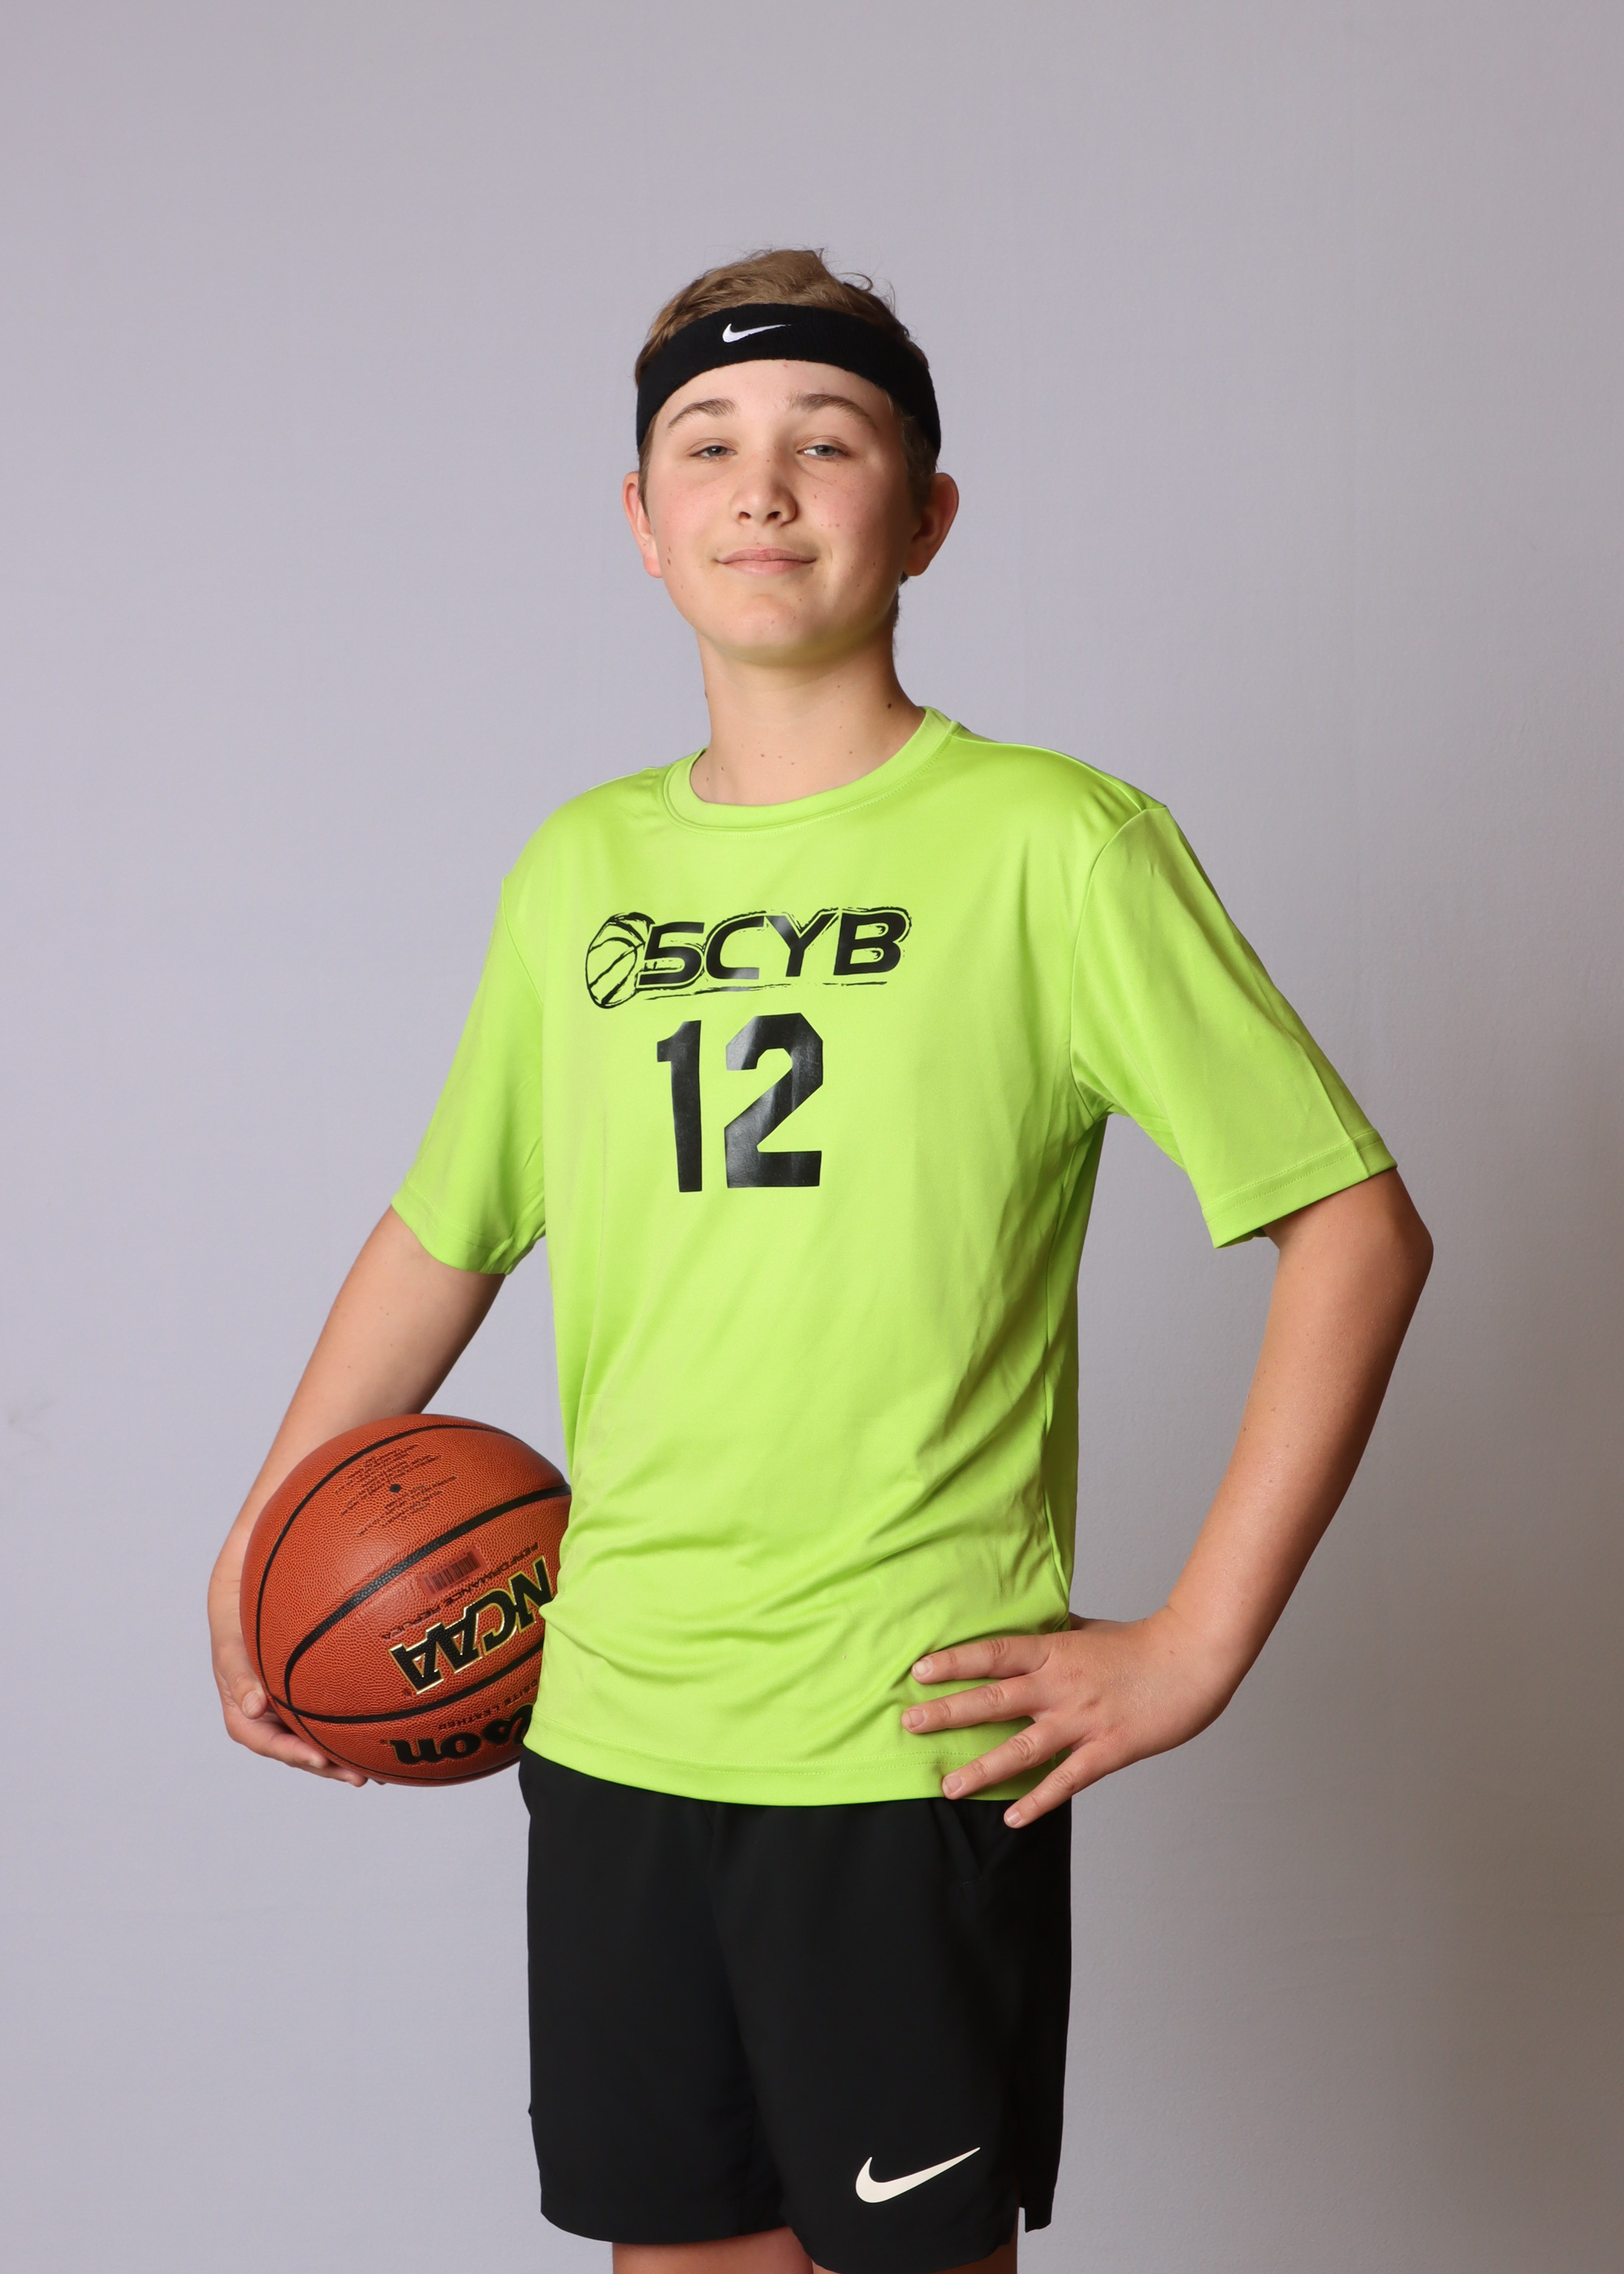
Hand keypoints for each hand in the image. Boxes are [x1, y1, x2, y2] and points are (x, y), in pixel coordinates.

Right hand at [209, 1539, 368, 1785]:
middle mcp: (266, 1702)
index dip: (287, 1752)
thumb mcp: (231, 1630)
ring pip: (313, 1729)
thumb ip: (238, 1666)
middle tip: (359, 1777)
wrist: (251, 1569)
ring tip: (379, 1768)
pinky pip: (331, 1703)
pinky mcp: (310, 1679)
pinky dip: (353, 1716)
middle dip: (324, 1764)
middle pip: (292, 1743)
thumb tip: (255, 1708)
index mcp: (240, 1697)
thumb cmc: (238, 1600)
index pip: (257, 1735)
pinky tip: (385, 1726)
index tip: (318, 1761)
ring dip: (341, 1750)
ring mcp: (287, 1693)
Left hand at [901, 1608, 1238, 1826]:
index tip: (919, 1672)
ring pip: (1021, 1748)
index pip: (993, 1654)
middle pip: (994, 1700)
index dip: (955, 1663)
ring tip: (947, 1786)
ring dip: (981, 1769)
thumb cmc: (1140, 1644)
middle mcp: (1061, 1685)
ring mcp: (1083, 1720)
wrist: (1192, 1660)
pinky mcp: (1107, 1749)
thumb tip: (1023, 1630)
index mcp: (1055, 1651)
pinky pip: (1065, 1780)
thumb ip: (1053, 1636)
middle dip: (948, 1714)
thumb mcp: (1088, 1630)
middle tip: (910, 1725)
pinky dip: (1037, 1800)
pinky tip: (1011, 1816)